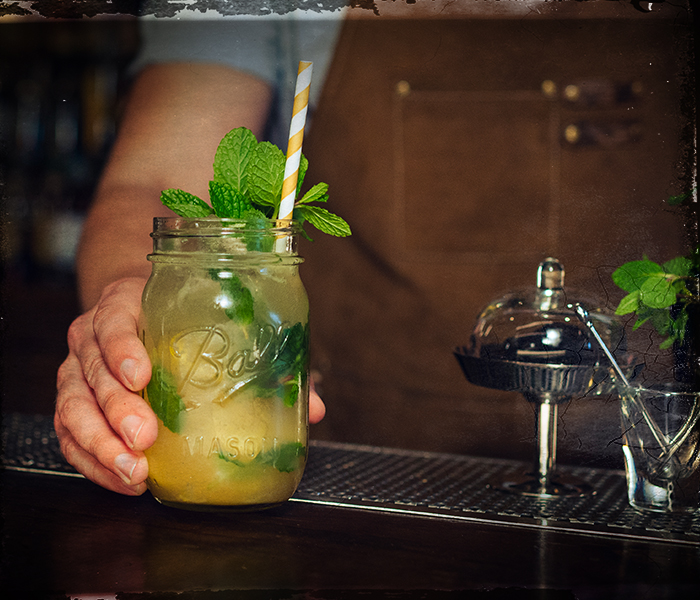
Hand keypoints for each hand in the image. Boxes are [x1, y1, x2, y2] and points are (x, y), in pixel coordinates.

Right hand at [55, 277, 325, 495]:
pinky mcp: (75, 401)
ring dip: (100, 443)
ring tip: (135, 471)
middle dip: (118, 409)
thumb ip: (262, 359)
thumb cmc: (182, 316)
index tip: (143, 376)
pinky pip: (69, 434)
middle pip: (92, 371)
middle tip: (145, 436)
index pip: (114, 320)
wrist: (137, 307)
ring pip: (73, 406)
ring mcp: (78, 369)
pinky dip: (92, 461)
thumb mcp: (214, 321)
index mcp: (127, 305)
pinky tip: (125, 480)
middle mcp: (92, 336)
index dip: (122, 348)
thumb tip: (314, 408)